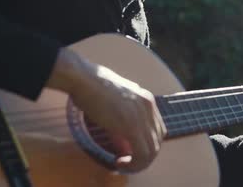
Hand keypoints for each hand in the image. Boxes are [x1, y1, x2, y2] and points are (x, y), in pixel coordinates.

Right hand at [46, 48, 165, 171]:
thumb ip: (124, 116)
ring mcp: (141, 116)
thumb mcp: (116, 100)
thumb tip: (124, 138)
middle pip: (158, 140)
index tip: (131, 151)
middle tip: (128, 161)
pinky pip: (142, 153)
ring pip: (152, 150)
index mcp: (147, 100)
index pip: (157, 129)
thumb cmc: (93, 86)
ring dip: (140, 162)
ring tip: (124, 164)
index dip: (147, 144)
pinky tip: (120, 162)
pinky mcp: (131, 126)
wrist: (85, 79)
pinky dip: (134, 164)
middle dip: (145, 155)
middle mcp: (149, 107)